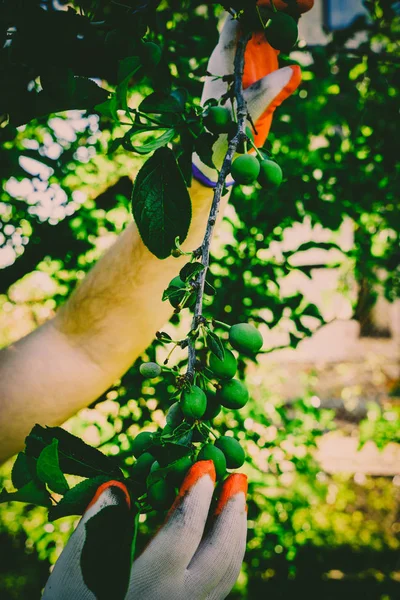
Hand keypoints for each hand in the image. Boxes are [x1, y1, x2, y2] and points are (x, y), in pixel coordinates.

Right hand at [42, 461, 247, 599]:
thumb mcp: (72, 569)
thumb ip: (97, 525)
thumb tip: (119, 486)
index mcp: (149, 587)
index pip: (183, 532)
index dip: (196, 495)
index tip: (204, 464)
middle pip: (219, 554)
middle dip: (231, 512)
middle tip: (238, 477)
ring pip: (227, 572)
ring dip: (236, 532)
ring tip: (237, 501)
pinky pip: (220, 586)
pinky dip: (228, 553)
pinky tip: (223, 535)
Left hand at [193, 6, 305, 185]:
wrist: (222, 149)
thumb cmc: (227, 132)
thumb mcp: (249, 112)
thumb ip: (269, 91)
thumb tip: (295, 71)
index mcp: (225, 59)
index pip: (239, 22)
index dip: (260, 9)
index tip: (283, 5)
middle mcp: (234, 53)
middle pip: (254, 17)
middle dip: (277, 7)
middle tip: (307, 3)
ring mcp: (246, 57)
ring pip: (263, 24)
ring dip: (283, 14)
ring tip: (305, 5)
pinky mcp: (257, 66)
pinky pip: (271, 39)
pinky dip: (285, 28)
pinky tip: (299, 19)